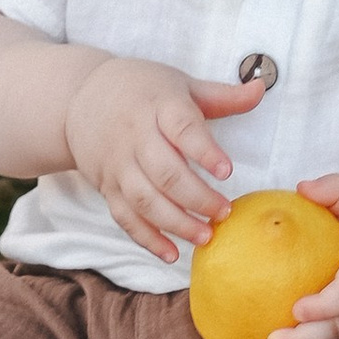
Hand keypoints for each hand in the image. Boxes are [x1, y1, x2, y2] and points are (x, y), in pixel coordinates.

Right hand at [62, 59, 264, 262]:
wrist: (78, 99)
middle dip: (196, 197)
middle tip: (225, 212)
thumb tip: (261, 88)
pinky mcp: (107, 186)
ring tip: (205, 236)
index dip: (204, 150)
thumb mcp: (180, 84)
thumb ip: (222, 95)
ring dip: (175, 222)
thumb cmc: (141, 90)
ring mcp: (118, 164)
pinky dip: (146, 238)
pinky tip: (171, 253)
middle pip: (164, 171)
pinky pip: (124, 217)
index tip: (227, 170)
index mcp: (158, 106)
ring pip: (144, 199)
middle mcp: (135, 136)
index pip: (182, 128)